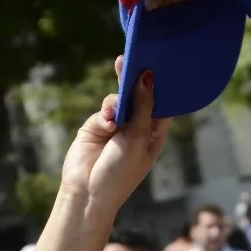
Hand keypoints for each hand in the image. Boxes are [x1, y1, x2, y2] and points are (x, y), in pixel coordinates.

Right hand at [59, 55, 170, 217]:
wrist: (89, 192)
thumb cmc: (121, 172)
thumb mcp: (138, 138)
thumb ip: (143, 106)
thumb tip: (148, 77)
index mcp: (155, 133)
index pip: (162, 103)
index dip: (160, 86)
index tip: (160, 63)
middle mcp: (137, 127)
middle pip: (139, 96)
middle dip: (135, 80)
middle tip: (131, 58)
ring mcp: (116, 126)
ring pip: (119, 100)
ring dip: (117, 103)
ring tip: (113, 116)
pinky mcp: (96, 126)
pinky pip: (104, 110)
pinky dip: (105, 114)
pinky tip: (106, 124)